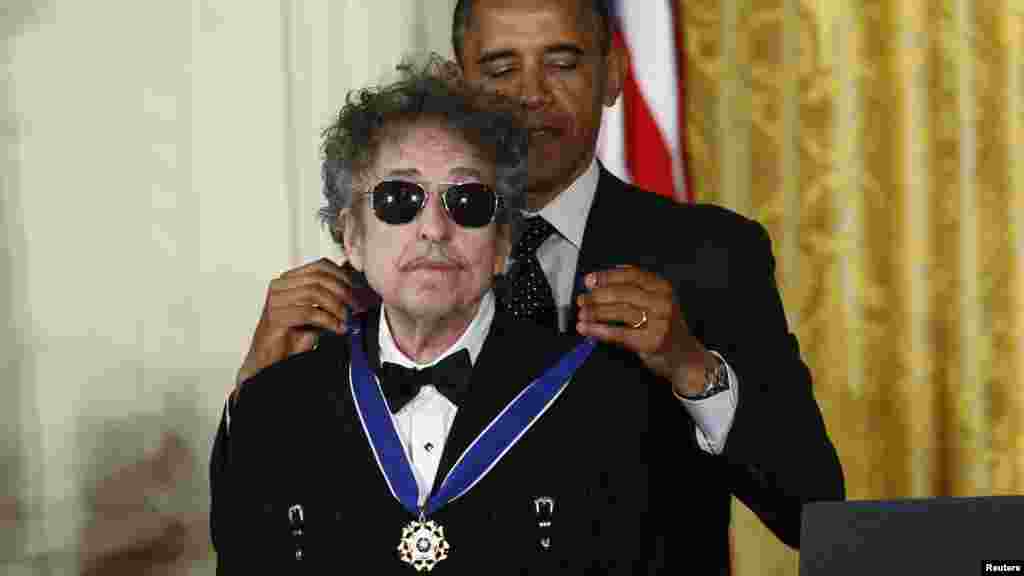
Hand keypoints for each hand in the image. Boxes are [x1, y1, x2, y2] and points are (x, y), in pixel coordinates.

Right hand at [236, 258, 375, 388]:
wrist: (271, 359)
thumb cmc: (293, 336)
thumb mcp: (316, 312)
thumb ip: (330, 299)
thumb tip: (357, 290)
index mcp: (289, 279)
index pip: (319, 265)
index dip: (342, 276)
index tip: (356, 290)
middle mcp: (280, 286)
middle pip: (319, 278)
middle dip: (343, 292)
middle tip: (356, 307)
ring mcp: (275, 300)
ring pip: (314, 293)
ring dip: (336, 307)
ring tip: (346, 320)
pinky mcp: (275, 317)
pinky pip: (308, 312)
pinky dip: (328, 320)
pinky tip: (338, 329)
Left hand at [575, 265, 714, 395]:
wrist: (686, 357)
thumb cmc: (664, 328)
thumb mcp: (656, 302)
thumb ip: (634, 289)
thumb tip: (600, 281)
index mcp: (662, 287)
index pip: (631, 275)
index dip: (607, 276)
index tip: (589, 280)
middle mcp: (663, 302)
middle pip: (623, 293)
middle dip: (598, 296)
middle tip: (582, 299)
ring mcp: (659, 322)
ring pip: (620, 312)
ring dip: (596, 313)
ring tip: (582, 314)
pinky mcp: (652, 341)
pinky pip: (620, 333)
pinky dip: (599, 330)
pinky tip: (587, 329)